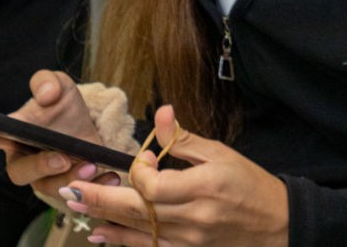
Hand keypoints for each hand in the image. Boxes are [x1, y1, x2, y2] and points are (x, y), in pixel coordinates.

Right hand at [0, 69, 120, 196]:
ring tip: (92, 165)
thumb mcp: (59, 86)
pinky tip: (109, 175)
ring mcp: (42, 177)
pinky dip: (94, 185)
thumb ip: (47, 82)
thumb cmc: (63, 108)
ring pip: (48, 186)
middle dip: (40, 166)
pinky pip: (73, 194)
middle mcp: (21, 159)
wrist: (89, 126)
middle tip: (62, 157)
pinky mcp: (64, 186)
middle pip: (19, 172)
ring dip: (70, 177)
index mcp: (9, 134)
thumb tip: (46, 95)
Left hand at [59, 104, 288, 246]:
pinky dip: (122, 242)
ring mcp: (189, 239)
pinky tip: (101, 235)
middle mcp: (193, 217)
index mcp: (204, 186)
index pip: (154, 184)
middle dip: (100, 199)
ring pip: (136, 232)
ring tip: (76, 209)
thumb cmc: (250, 184)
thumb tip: (161, 113)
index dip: (138, 170)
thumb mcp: (221, 153)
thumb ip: (184, 140)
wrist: (276, 224)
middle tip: (70, 191)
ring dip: (104, 220)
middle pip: (136, 210)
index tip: (140, 157)